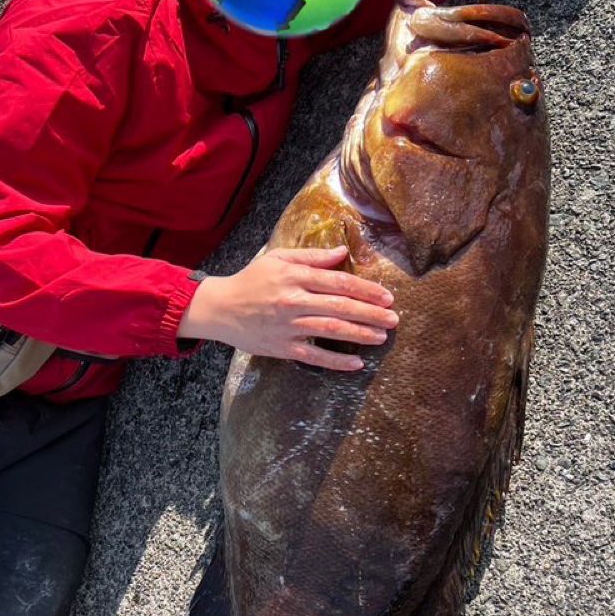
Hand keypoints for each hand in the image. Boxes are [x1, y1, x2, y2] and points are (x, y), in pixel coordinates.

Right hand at [177, 245, 398, 370]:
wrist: (220, 308)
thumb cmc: (251, 280)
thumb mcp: (279, 259)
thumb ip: (313, 257)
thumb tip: (343, 252)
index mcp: (295, 277)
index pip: (339, 282)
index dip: (366, 289)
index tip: (386, 296)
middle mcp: (293, 301)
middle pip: (340, 306)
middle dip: (371, 313)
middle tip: (394, 319)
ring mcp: (288, 326)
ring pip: (331, 330)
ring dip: (360, 334)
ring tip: (382, 336)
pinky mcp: (282, 347)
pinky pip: (314, 356)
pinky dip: (337, 361)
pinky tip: (357, 362)